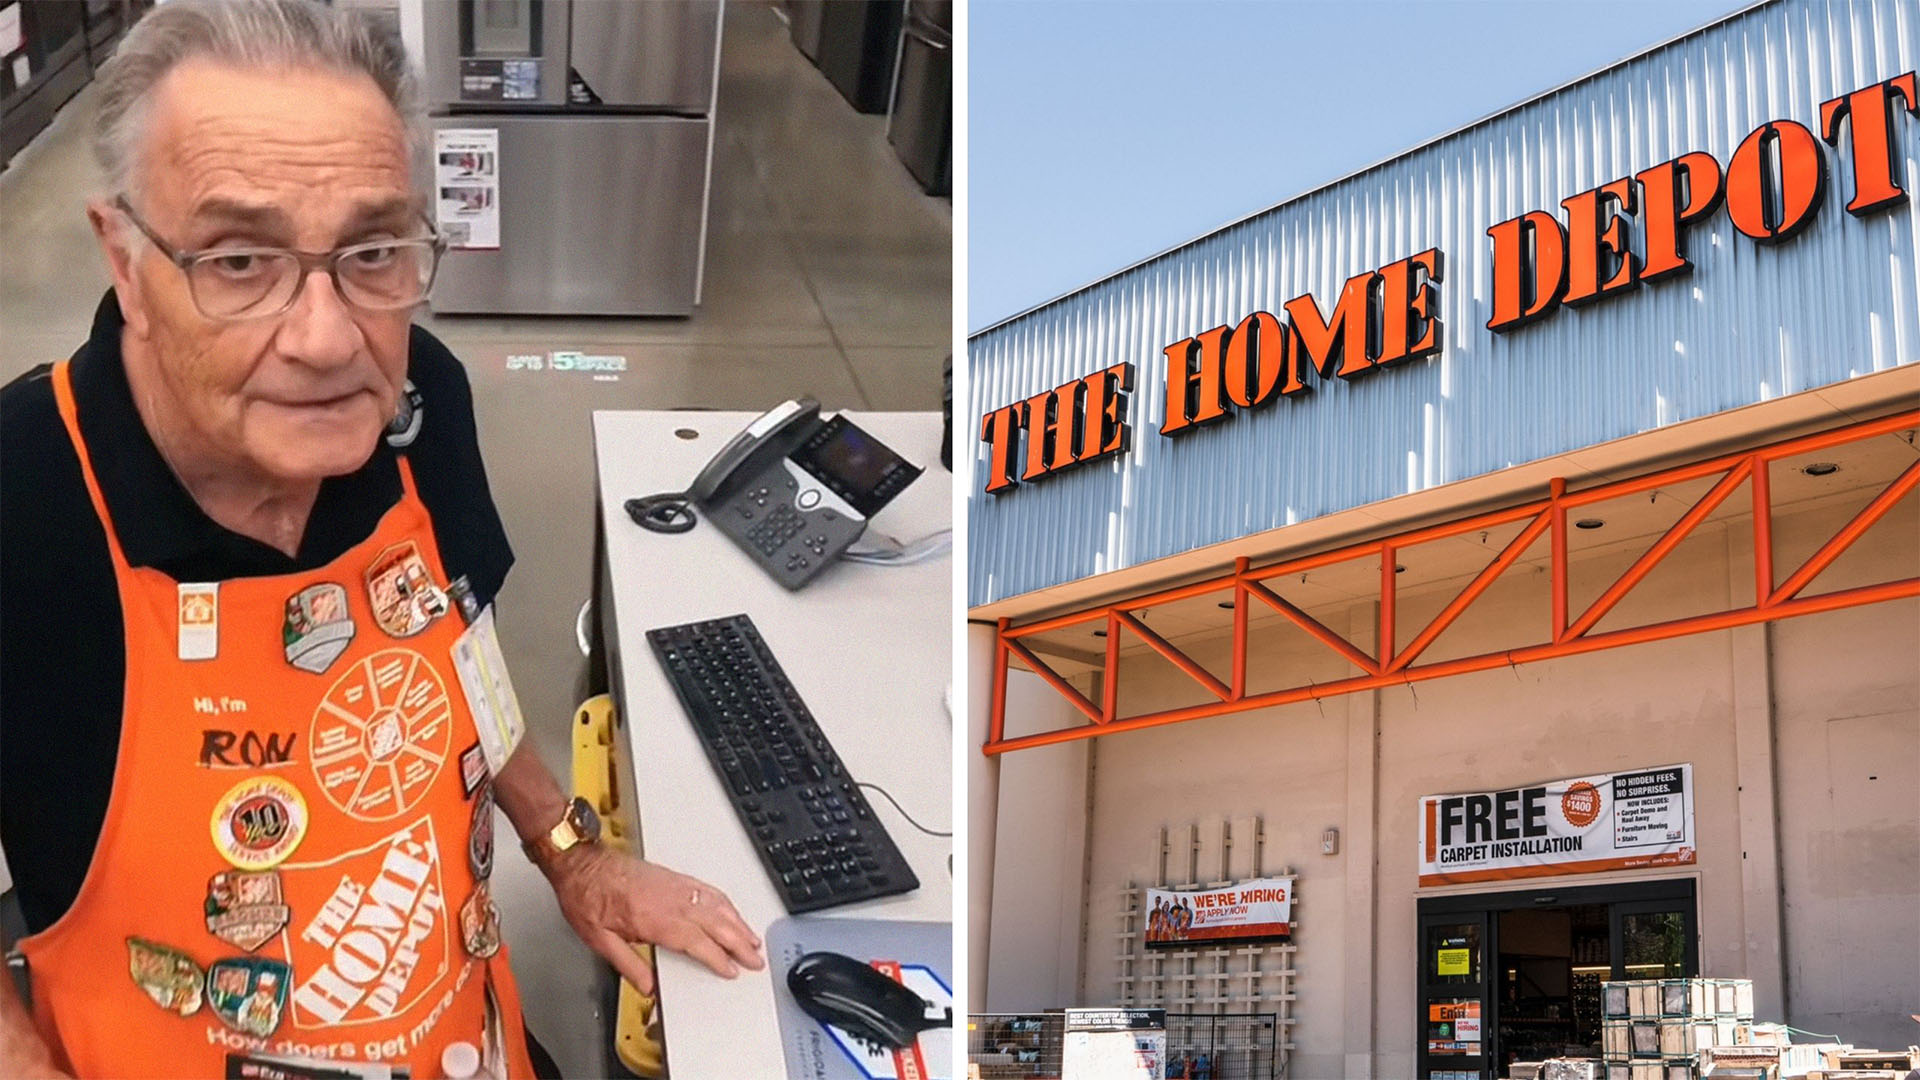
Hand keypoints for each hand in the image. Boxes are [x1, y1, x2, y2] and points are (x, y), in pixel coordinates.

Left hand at [542, 846, 764, 994]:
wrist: (582, 863)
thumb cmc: (587, 897)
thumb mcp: (599, 940)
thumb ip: (628, 965)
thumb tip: (648, 986)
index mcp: (653, 919)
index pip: (696, 942)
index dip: (718, 958)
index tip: (732, 969)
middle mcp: (670, 900)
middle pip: (716, 923)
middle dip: (739, 942)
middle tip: (755, 958)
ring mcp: (675, 886)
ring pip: (717, 905)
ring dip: (738, 923)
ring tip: (752, 938)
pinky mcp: (673, 876)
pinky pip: (708, 889)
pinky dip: (725, 902)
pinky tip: (731, 910)